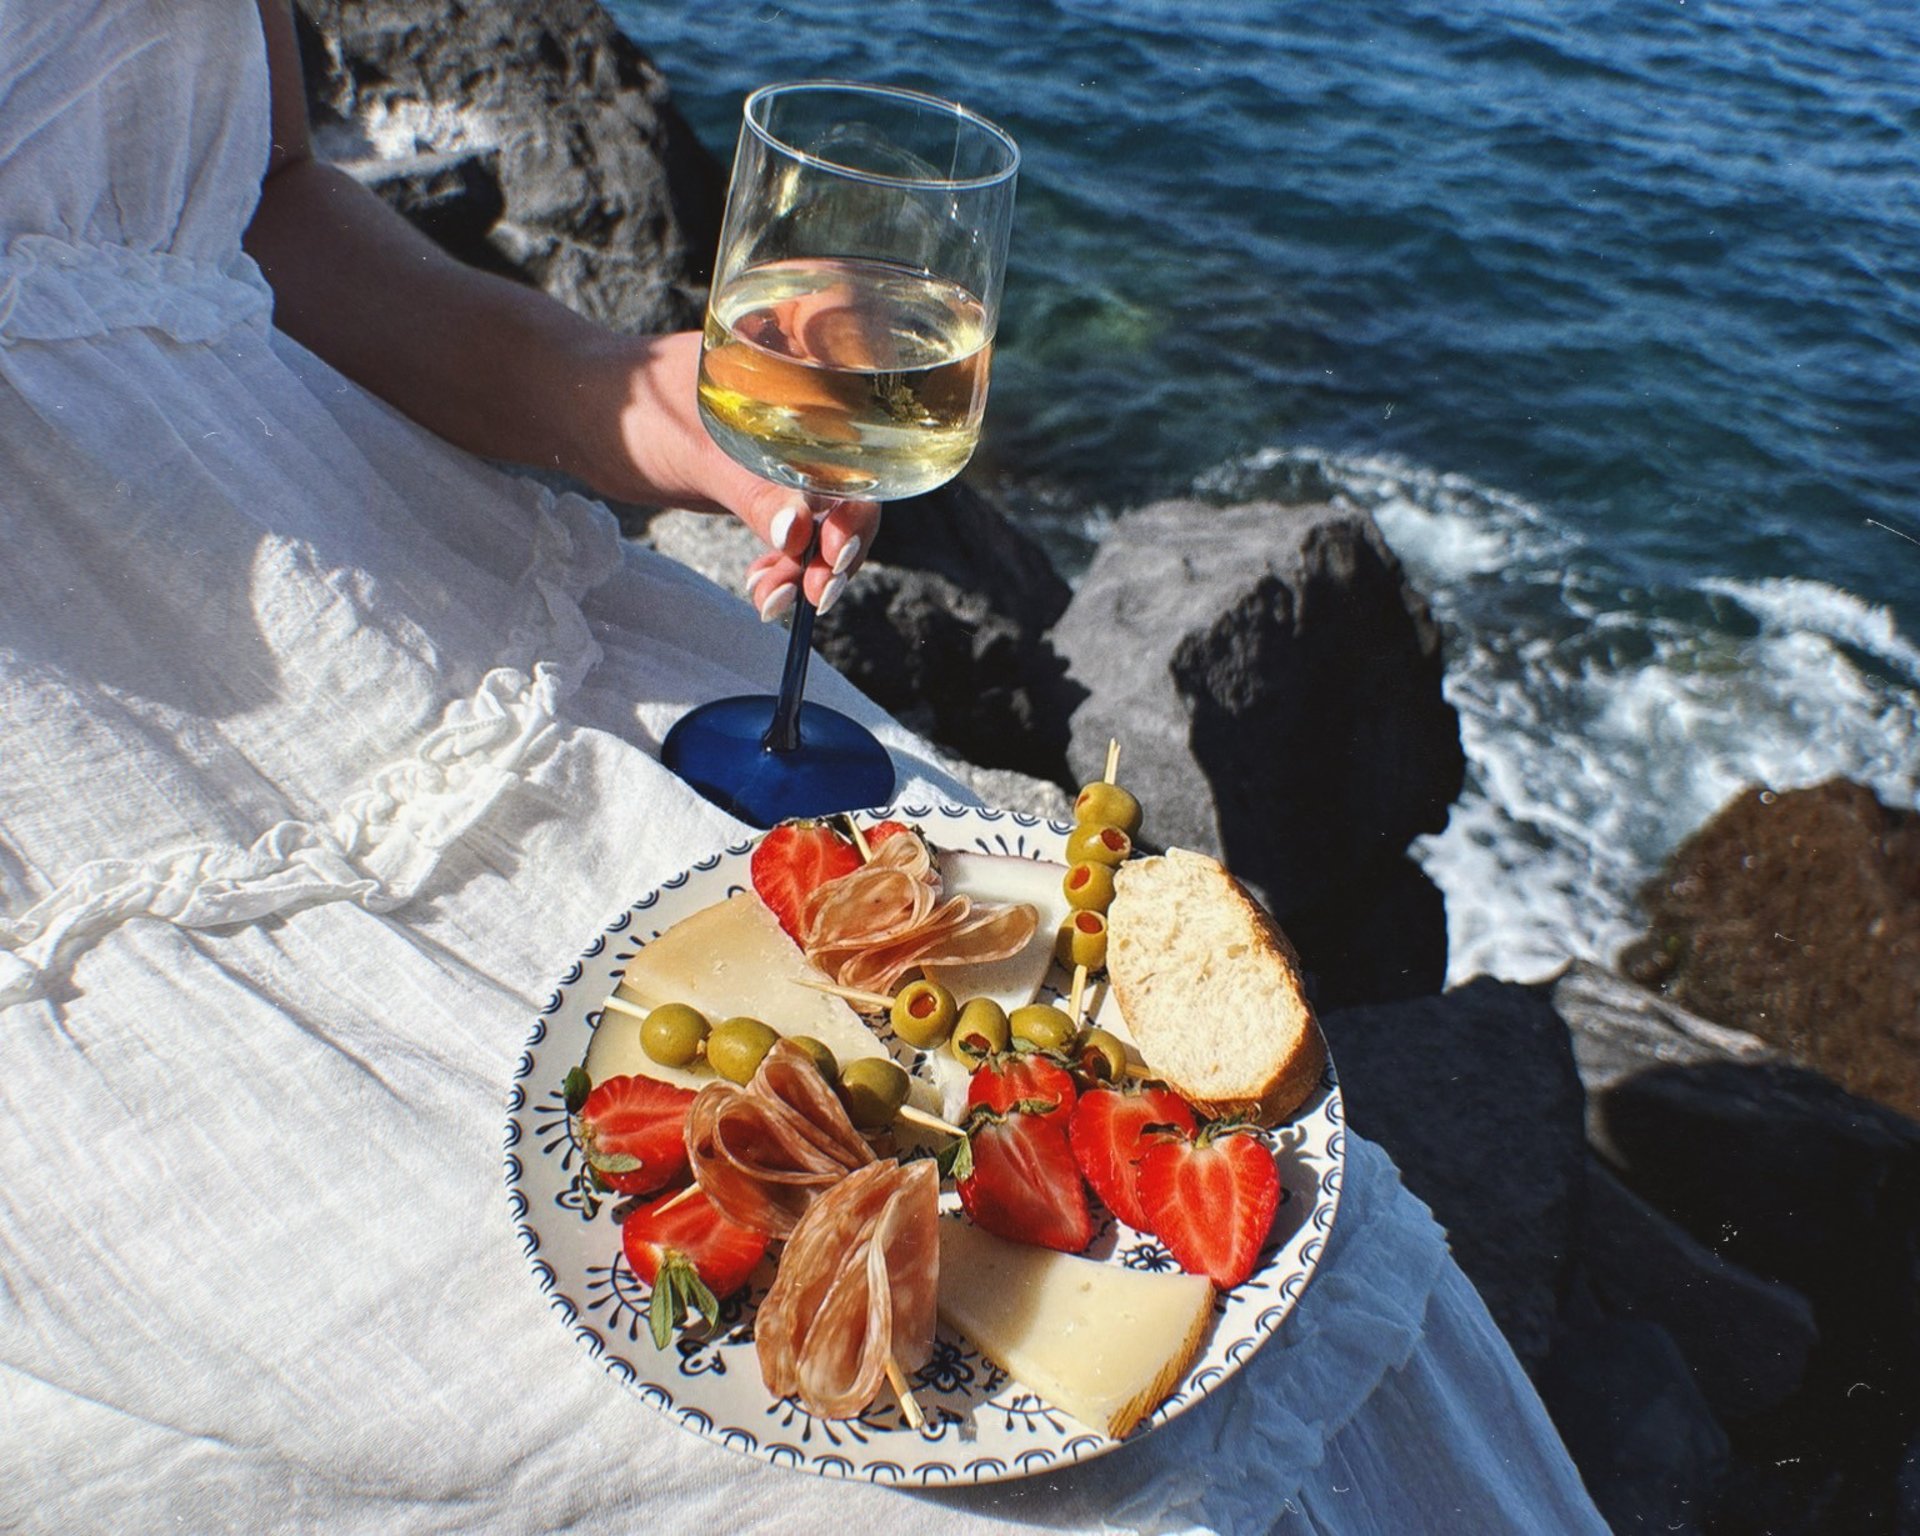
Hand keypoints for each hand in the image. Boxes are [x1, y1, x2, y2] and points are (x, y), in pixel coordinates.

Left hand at [590, 331, 878, 614]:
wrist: (581, 412)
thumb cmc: (633, 406)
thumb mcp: (696, 452)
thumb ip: (752, 491)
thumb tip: (803, 536)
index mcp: (806, 382)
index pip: (866, 448)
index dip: (862, 502)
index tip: (837, 551)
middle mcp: (809, 414)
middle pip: (853, 489)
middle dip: (839, 547)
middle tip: (818, 592)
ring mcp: (787, 450)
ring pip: (823, 516)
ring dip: (808, 566)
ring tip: (774, 600)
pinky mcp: (764, 479)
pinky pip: (794, 525)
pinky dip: (785, 561)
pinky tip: (763, 586)